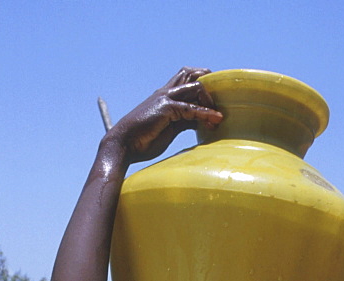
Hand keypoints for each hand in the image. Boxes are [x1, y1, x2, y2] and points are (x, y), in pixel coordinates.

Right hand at [103, 67, 222, 164]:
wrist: (123, 144)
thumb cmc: (143, 141)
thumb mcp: (169, 130)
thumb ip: (184, 122)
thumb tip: (200, 122)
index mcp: (165, 97)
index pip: (187, 81)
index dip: (203, 87)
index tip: (214, 105)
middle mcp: (166, 93)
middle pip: (190, 73)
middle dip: (209, 81)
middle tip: (220, 100)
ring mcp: (166, 98)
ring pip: (194, 85)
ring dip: (210, 98)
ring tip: (218, 115)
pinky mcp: (166, 109)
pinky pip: (191, 108)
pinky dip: (205, 114)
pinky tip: (215, 120)